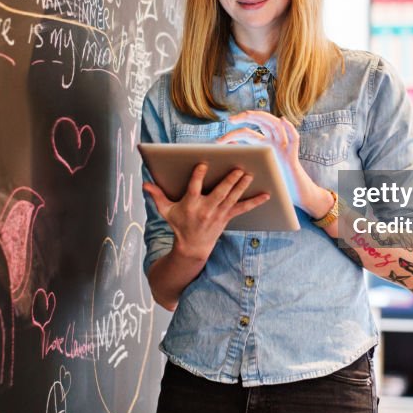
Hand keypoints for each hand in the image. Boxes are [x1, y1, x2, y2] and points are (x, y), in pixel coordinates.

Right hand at [143, 163, 268, 262]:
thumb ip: (157, 196)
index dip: (198, 176)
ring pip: (232, 198)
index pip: (194, 188)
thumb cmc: (179, 225)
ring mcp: (218, 214)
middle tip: (238, 168)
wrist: (192, 248)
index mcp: (190, 204)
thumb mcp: (166, 211)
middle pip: (219, 193)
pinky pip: (243, 208)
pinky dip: (255, 201)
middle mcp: (206, 209)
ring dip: (242, 186)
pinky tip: (266, 194)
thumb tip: (145, 184)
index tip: (202, 164)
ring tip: (250, 174)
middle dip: (229, 181)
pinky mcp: (227, 217)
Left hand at [217, 111, 333, 218]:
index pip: (248, 132)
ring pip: (275, 125)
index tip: (219, 140)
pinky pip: (294, 139)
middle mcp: (273, 142)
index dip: (233, 132)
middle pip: (261, 122)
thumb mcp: (255, 171)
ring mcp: (283, 147)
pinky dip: (290, 128)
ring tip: (247, 115)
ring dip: (262, 118)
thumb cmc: (271, 185)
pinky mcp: (292, 156)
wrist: (291, 195)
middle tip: (231, 120)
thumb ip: (244, 158)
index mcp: (263, 146)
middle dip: (246, 117)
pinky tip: (283, 121)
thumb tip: (227, 148)